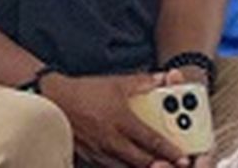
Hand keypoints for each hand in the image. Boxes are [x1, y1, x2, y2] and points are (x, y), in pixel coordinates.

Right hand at [38, 71, 201, 166]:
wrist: (54, 100)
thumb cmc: (84, 90)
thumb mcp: (116, 82)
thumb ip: (143, 82)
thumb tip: (163, 78)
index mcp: (121, 120)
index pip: (152, 140)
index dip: (170, 151)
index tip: (184, 157)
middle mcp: (112, 139)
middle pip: (143, 162)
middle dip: (161, 166)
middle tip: (174, 165)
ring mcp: (100, 152)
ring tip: (156, 166)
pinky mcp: (90, 158)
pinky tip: (131, 165)